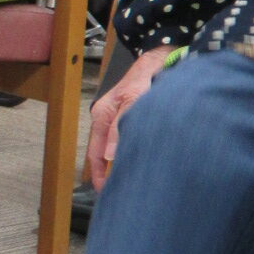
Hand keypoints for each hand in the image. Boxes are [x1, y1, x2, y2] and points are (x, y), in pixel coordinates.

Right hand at [86, 47, 176, 188]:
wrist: (158, 61)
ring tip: (129, 181)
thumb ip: (120, 127)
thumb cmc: (144, 77)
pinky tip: (137, 161)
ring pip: (115, 149)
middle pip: (103, 154)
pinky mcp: (129, 120)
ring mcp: (117, 120)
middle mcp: (106, 120)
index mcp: (101, 116)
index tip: (105, 191)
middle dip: (110, 173)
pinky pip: (125, 142)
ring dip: (120, 164)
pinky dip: (128, 153)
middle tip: (119, 191)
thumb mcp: (133, 101)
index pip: (95, 154)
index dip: (99, 175)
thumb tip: (110, 155)